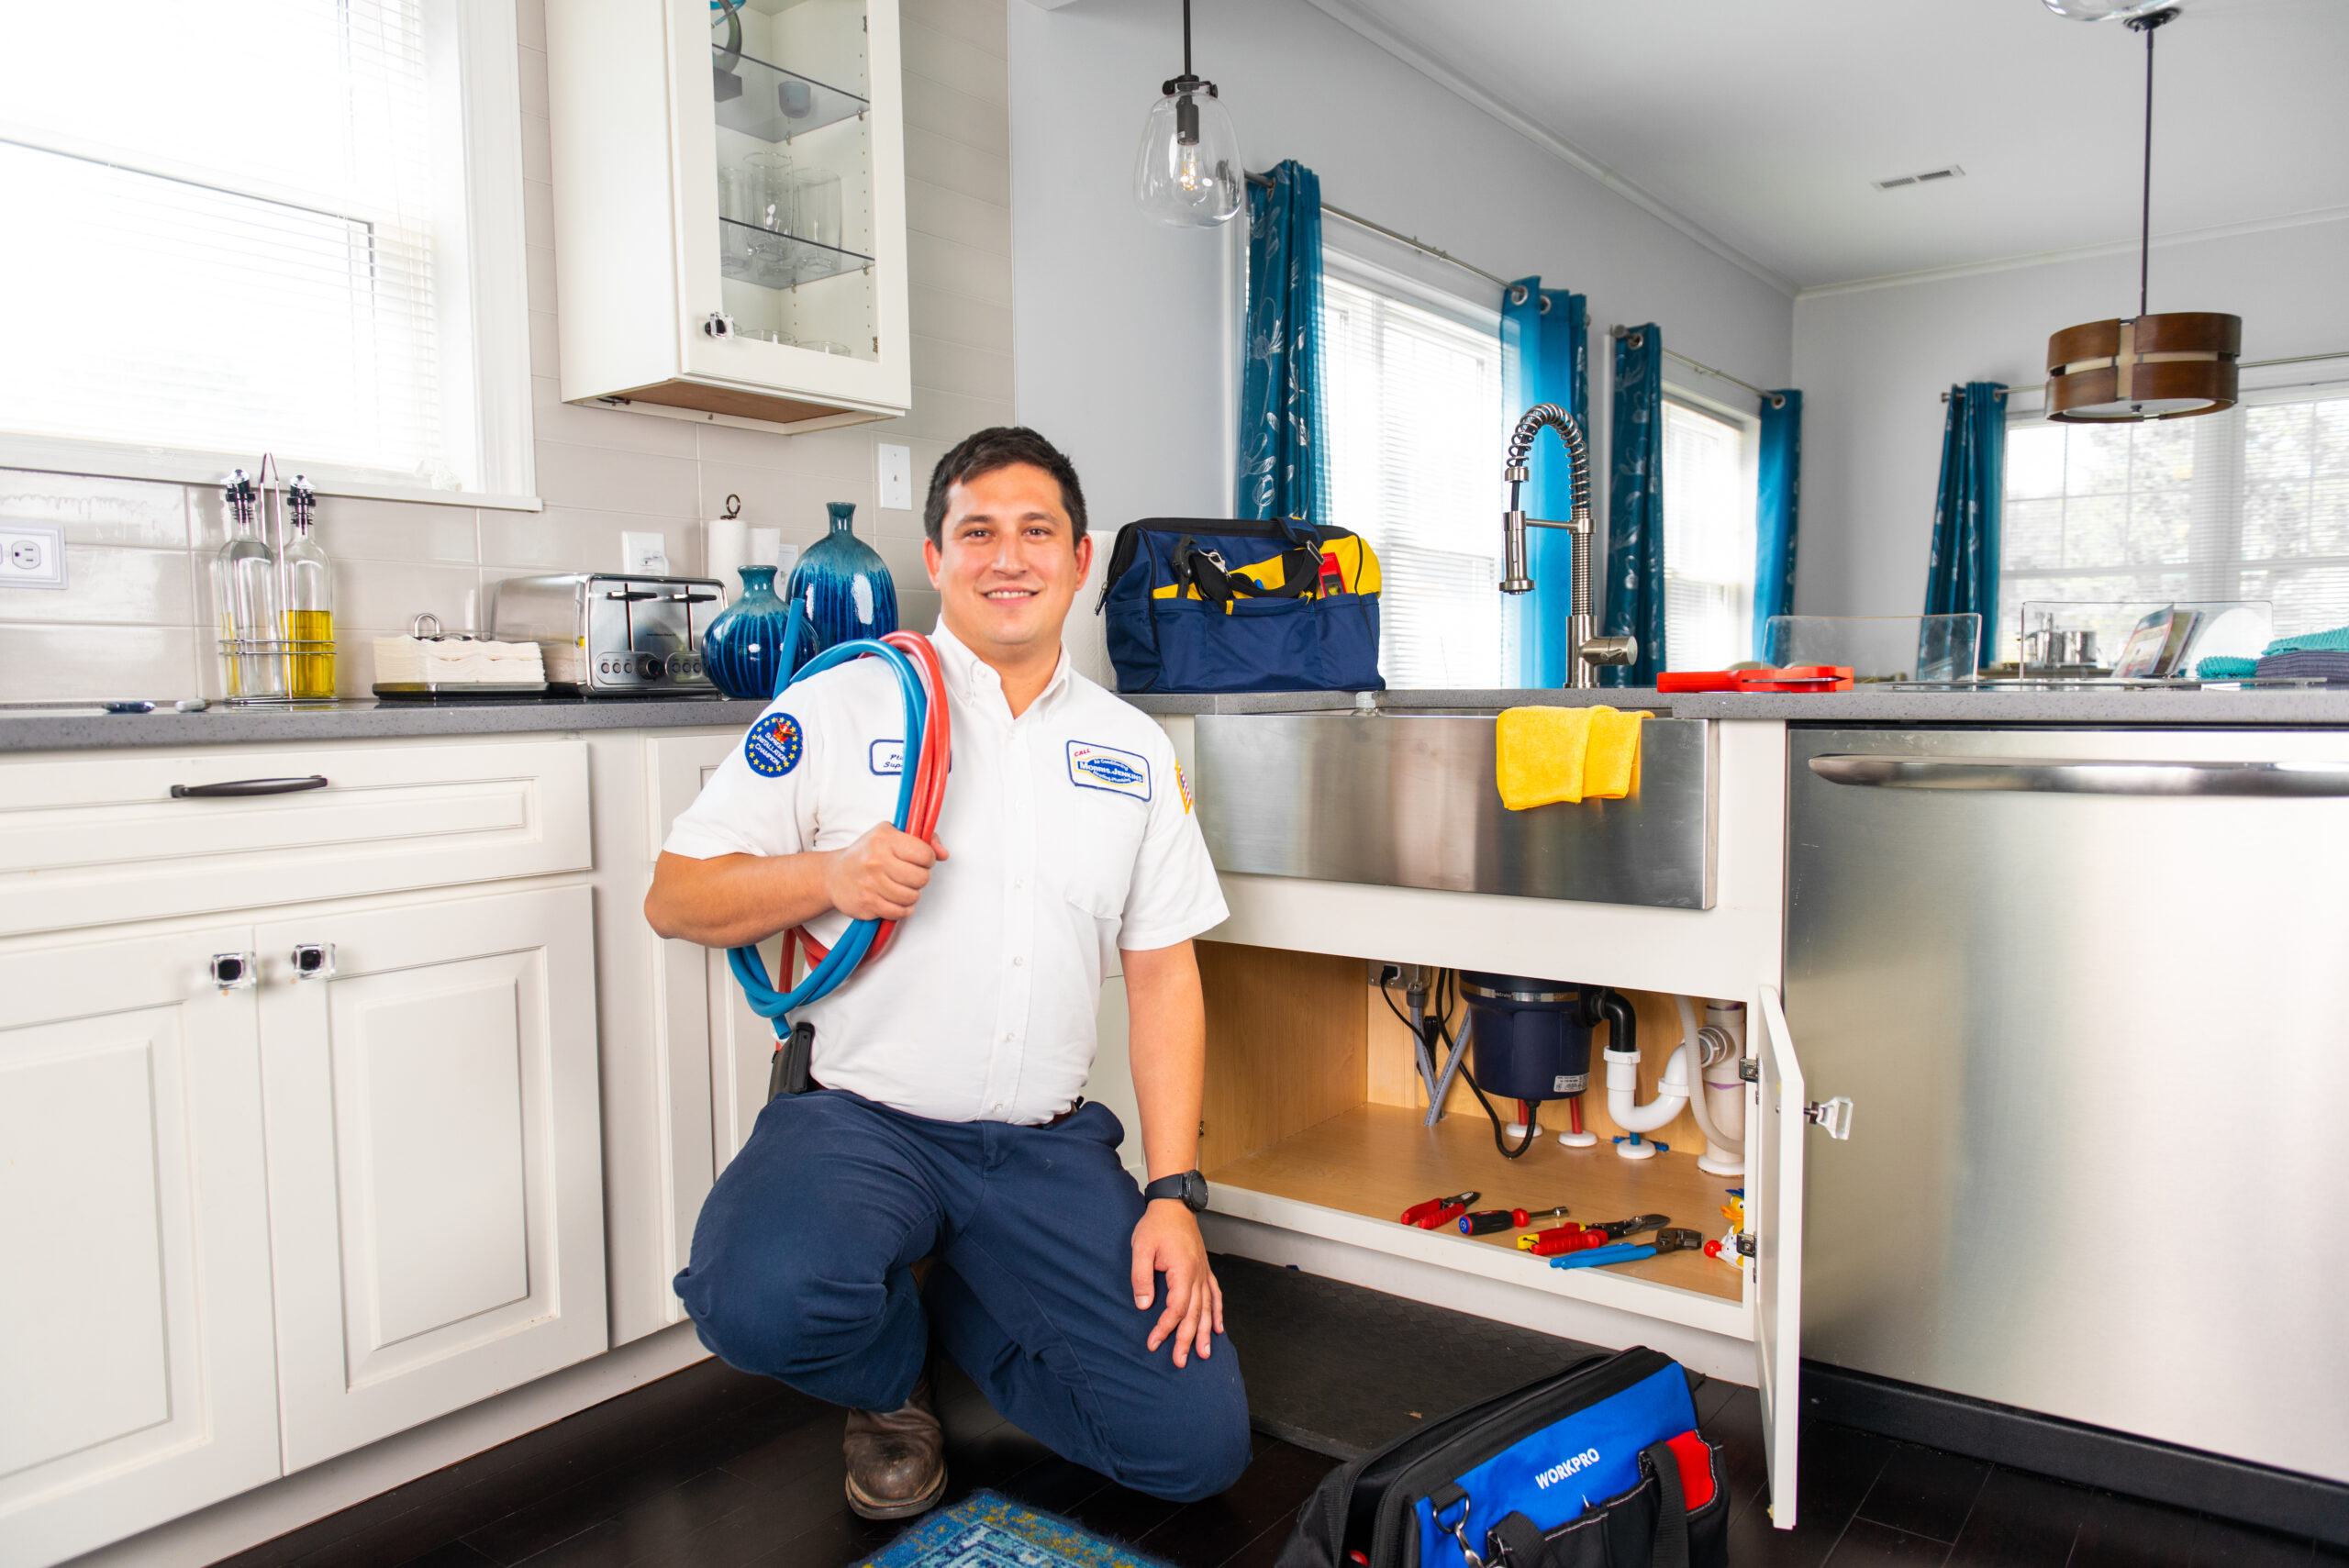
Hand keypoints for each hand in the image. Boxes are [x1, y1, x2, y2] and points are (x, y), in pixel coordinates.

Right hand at [823, 824, 947, 920]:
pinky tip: (895, 900)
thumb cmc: (866, 853)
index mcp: (884, 839)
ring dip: (911, 895)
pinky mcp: (867, 904)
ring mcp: (870, 884)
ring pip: (912, 897)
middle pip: (921, 878)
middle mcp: (876, 860)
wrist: (834, 876)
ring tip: (901, 887)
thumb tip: (944, 854)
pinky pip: (899, 912)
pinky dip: (902, 909)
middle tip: (910, 875)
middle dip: (920, 878)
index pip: (925, 854)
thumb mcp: (891, 835)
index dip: (927, 859)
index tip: (919, 860)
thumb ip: (923, 840)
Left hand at [1131, 1200, 1222, 1367]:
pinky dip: (1217, 1313)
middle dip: (1187, 1340)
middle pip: (1194, 1314)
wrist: (1174, 1204)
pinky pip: (1215, 1295)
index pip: (1176, 1308)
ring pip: (1207, 1308)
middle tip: (1180, 1361)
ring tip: (1204, 1354)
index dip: (1165, 1328)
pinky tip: (1217, 1328)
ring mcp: (1203, 1273)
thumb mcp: (1141, 1248)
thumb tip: (1144, 1305)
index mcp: (1183, 1271)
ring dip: (1205, 1333)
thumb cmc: (1156, 1224)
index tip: (1153, 1343)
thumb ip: (1141, 1277)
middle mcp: (1198, 1275)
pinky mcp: (1204, 1270)